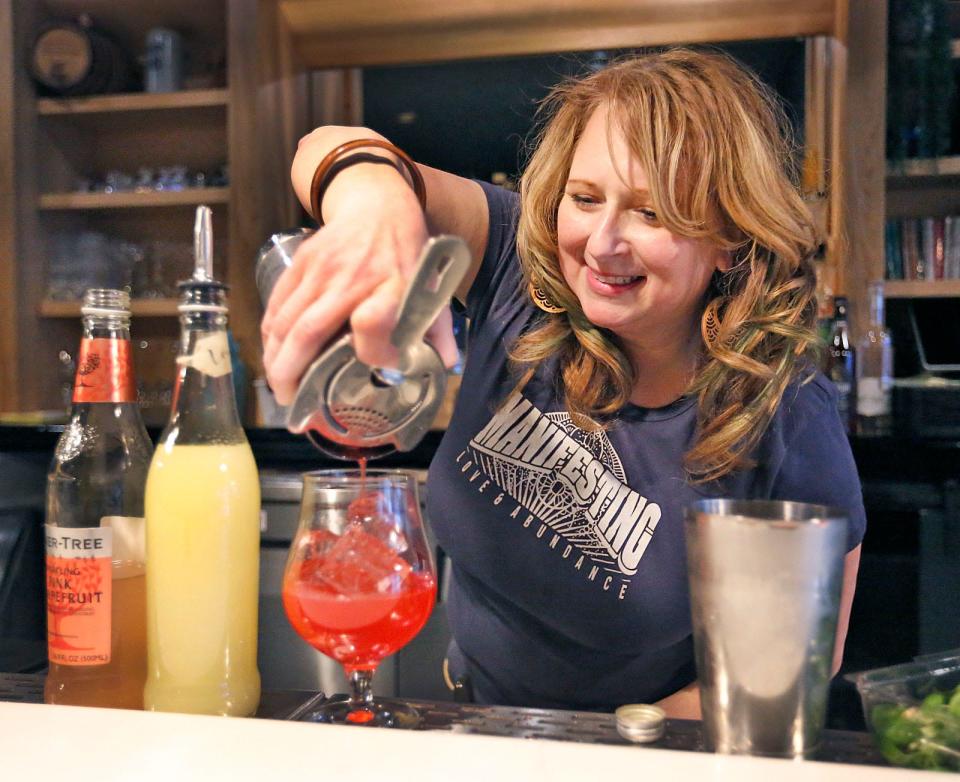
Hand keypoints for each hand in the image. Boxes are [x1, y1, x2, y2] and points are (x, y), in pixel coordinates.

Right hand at [261, 179, 458, 405]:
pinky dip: (270, 334)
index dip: (373, 350)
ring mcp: (319, 271)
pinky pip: (277, 305)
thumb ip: (438, 328)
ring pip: (285, 322)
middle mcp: (350, 280)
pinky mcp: (300, 263)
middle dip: (293, 373)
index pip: (373, 322)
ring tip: (280, 386)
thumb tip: (447, 365)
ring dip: (276, 359)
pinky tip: (272, 353)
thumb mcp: (431, 287)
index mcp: (390, 286)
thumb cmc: (407, 253)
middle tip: (292, 403)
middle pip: (308, 331)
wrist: (378, 204)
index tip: (379, 369)